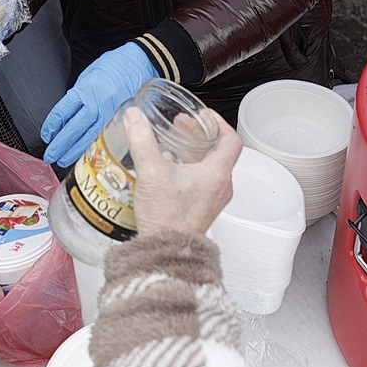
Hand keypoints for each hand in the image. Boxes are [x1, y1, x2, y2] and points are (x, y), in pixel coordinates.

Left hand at [41, 43, 155, 165]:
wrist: (141, 63)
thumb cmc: (116, 66)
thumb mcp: (89, 74)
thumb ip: (78, 94)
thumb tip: (67, 114)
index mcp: (86, 90)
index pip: (62, 112)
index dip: (52, 126)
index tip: (46, 134)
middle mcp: (97, 104)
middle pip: (73, 130)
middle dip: (59, 145)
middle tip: (50, 154)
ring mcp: (110, 115)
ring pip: (88, 138)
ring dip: (74, 152)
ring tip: (63, 160)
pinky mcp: (122, 121)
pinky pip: (104, 138)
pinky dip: (93, 148)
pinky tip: (86, 155)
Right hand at [124, 106, 241, 236]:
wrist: (166, 252)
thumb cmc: (167, 220)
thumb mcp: (151, 173)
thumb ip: (142, 140)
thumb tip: (135, 118)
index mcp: (217, 174)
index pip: (231, 139)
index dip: (218, 122)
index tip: (203, 115)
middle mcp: (220, 186)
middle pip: (219, 150)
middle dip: (199, 133)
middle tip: (182, 124)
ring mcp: (212, 199)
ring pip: (210, 165)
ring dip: (194, 150)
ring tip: (173, 142)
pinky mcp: (201, 208)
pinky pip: (202, 180)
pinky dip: (189, 166)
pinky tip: (168, 167)